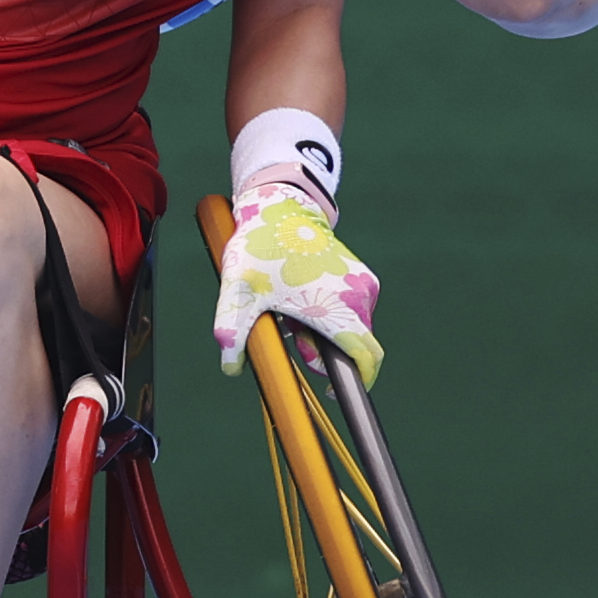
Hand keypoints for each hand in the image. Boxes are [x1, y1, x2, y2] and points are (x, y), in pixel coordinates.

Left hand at [214, 181, 383, 384]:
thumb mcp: (239, 291)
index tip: (332, 392)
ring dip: (325, 331)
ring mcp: (363, 283)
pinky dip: (331, 313)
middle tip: (294, 335)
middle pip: (354, 345)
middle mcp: (360, 295)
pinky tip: (303, 298)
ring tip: (293, 311)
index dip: (356, 382)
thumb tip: (231, 367)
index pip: (366, 359)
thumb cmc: (261, 248)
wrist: (282, 205)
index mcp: (338, 306)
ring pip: (352, 327)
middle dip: (325, 352)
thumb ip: (233, 331)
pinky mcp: (361, 275)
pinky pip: (351, 308)